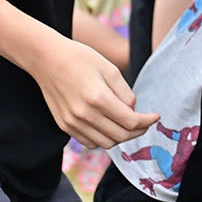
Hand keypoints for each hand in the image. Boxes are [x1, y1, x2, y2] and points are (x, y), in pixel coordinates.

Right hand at [31, 38, 158, 149]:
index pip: (130, 121)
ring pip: (106, 143)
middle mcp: (84, 114)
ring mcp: (72, 122)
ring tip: (127, 124)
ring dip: (121, 137)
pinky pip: (90, 142)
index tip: (156, 116)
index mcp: (98, 98)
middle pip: (120, 136)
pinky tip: (108, 125)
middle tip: (145, 122)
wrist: (46, 59)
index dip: (147, 121)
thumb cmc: (80, 58)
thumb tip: (133, 112)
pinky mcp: (64, 125)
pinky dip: (103, 138)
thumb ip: (125, 93)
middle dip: (138, 131)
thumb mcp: (109, 69)